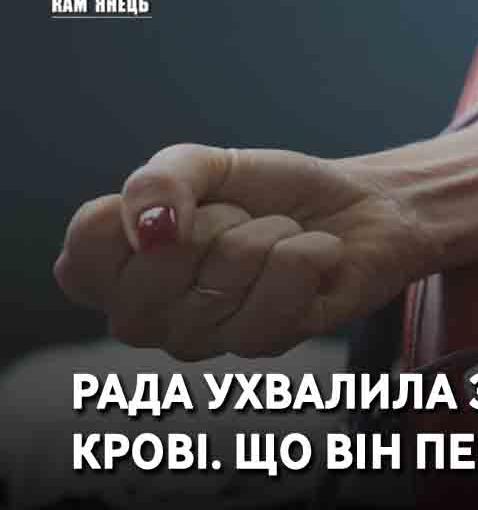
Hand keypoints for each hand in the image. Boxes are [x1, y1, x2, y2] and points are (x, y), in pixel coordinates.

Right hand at [54, 144, 434, 360]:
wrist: (360, 209)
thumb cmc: (274, 193)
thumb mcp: (208, 164)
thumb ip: (160, 180)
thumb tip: (150, 229)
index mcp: (115, 273)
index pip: (86, 247)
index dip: (145, 207)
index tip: (188, 200)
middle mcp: (146, 318)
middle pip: (163, 258)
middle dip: (221, 218)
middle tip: (244, 219)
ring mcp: (203, 338)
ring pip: (230, 266)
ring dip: (270, 232)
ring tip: (280, 239)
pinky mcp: (265, 344)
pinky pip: (283, 284)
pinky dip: (309, 252)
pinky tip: (314, 258)